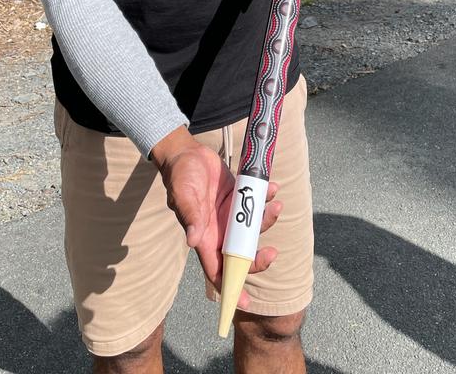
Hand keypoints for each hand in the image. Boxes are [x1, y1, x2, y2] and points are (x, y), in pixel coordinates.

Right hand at [151, 128, 281, 308]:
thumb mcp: (182, 195)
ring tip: (275, 206)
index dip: (230, 288)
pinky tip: (273, 188)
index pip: (217, 270)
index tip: (245, 303)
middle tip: (272, 252)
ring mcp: (230, 215)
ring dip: (267, 221)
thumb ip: (190, 216)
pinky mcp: (238, 198)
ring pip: (253, 229)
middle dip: (258, 258)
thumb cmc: (180, 176)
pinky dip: (266, 198)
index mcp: (205, 238)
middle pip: (242, 254)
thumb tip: (193, 240)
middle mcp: (219, 231)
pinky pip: (256, 203)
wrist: (186, 153)